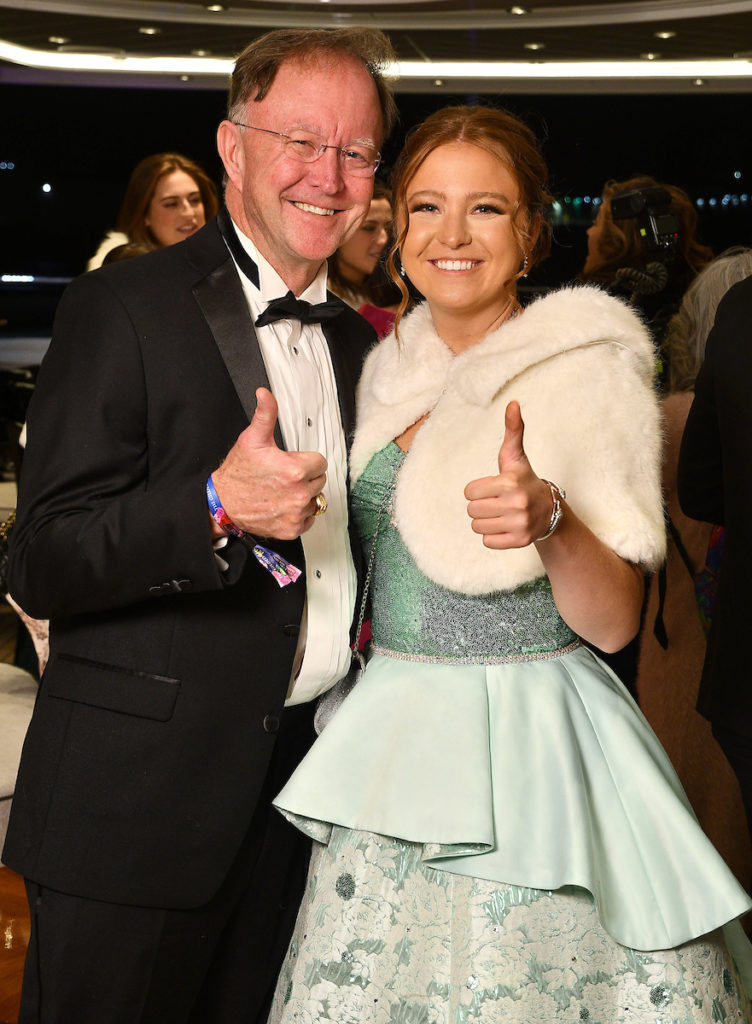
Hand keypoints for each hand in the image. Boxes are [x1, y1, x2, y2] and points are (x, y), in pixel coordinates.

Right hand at [212, 388, 326, 539]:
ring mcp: (296, 513)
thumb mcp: (252, 438)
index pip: (320, 462)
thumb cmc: (237, 473)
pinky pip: (308, 519)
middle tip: (283, 476)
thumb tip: (265, 394)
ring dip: (303, 495)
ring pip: (314, 500)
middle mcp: (299, 494)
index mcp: (295, 470)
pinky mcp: (291, 529)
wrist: (222, 503)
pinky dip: (299, 514)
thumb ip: (265, 414)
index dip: (305, 459)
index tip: (291, 462)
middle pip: (319, 480)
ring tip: (282, 491)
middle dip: (305, 476)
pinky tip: (283, 505)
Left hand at [464, 401, 552, 548]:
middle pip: (472, 511)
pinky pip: (488, 542)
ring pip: (477, 527)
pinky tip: (506, 526)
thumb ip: (512, 430)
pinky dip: (493, 537)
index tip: (492, 488)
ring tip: (501, 514)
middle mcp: (516, 504)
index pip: (469, 492)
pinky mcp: (520, 541)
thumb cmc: (524, 480)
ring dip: (485, 522)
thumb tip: (512, 403)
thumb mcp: (516, 457)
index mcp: (509, 482)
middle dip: (481, 507)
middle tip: (497, 502)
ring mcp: (519, 524)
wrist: (549, 510)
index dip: (477, 490)